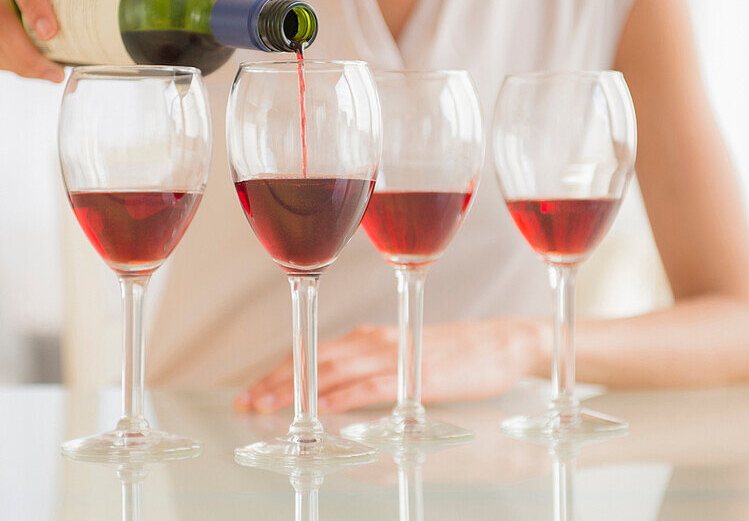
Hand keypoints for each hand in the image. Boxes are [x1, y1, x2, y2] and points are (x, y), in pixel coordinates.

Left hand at [235, 318, 545, 413]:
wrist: (502, 343)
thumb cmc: (453, 352)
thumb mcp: (401, 354)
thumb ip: (368, 365)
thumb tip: (335, 388)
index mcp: (368, 337)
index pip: (312, 352)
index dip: (279, 370)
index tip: (251, 390)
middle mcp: (374, 341)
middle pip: (314, 361)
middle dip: (276, 383)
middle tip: (246, 402)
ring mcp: (394, 357)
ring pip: (333, 372)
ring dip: (297, 390)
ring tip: (268, 408)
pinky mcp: (415, 376)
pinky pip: (370, 387)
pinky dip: (341, 398)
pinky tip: (321, 410)